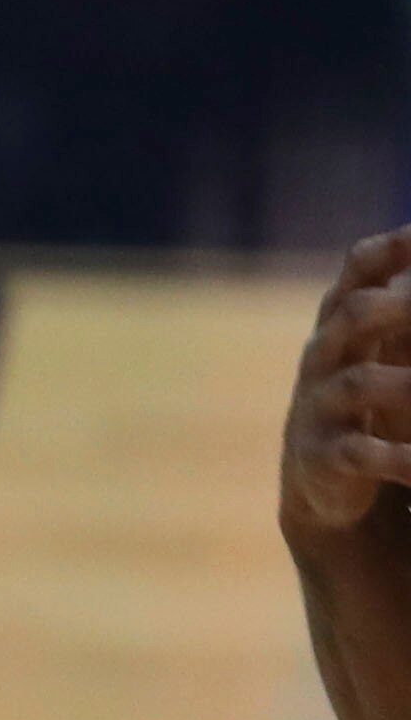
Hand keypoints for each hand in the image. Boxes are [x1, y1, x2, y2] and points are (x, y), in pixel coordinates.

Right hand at [289, 229, 410, 539]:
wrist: (318, 471)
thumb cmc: (369, 390)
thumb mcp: (385, 341)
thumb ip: (404, 304)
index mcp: (344, 318)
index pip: (360, 267)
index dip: (393, 248)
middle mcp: (326, 352)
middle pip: (355, 314)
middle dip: (400, 304)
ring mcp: (321, 403)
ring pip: (362, 382)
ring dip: (407, 384)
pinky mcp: (323, 456)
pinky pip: (360, 453)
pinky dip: (398, 458)